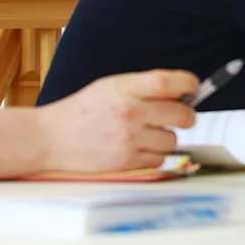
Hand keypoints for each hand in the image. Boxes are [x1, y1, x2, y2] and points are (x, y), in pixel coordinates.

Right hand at [36, 70, 197, 172]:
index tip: (194, 87)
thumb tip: (179, 94)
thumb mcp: (112, 86)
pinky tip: (141, 149)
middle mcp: (130, 112)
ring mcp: (128, 139)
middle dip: (186, 116)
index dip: (188, 83)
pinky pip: (159, 160)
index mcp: (126, 88)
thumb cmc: (83, 109)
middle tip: (181, 117)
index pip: (168, 82)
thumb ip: (143, 87)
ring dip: (166, 137)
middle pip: (180, 114)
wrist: (50, 138)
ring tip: (150, 135)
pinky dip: (155, 155)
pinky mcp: (125, 162)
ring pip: (172, 140)